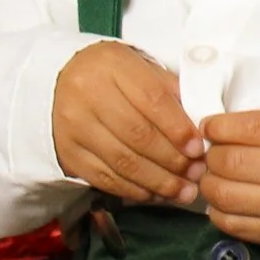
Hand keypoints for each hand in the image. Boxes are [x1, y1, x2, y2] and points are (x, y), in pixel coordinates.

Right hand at [53, 41, 203, 204]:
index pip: (153, 100)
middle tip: (196, 174)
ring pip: (122, 161)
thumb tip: (199, 126)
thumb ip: (170, 91)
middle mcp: (88, 95)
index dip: (178, 128)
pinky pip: (104, 178)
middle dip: (172, 160)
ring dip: (157, 181)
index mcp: (113, 66)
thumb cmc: (112, 74)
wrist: (60, 80)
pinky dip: (133, 190)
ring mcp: (75, 126)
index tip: (198, 148)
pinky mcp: (68, 153)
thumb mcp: (141, 67)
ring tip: (182, 191)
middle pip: (138, 135)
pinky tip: (154, 193)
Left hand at [198, 110, 259, 254]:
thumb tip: (220, 131)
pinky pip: (235, 225)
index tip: (210, 127)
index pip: (248, 127)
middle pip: (230, 161)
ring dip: (209, 185)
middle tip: (213, 154)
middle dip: (211, 156)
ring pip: (225, 195)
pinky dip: (219, 212)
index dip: (218, 126)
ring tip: (216, 178)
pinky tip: (225, 203)